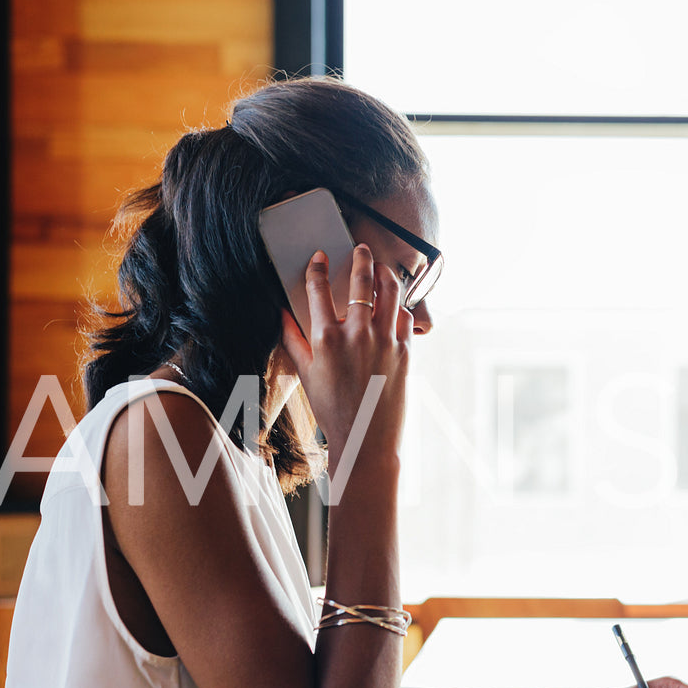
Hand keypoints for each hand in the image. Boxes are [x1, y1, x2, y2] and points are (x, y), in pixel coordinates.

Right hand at [278, 245, 412, 471]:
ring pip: (390, 292)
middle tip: (361, 248)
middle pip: (361, 281)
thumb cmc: (332, 409)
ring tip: (382, 268)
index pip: (318, 289)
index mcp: (326, 338)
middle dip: (361, 258)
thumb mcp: (305, 374)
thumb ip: (292, 339)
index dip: (318, 268)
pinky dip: (399, 305)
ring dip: (386, 274)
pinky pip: (405, 316)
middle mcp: (357, 334)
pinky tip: (394, 303)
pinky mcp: (405, 351)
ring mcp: (384, 341)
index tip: (320, 258)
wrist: (366, 439)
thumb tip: (282, 313)